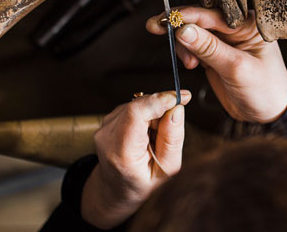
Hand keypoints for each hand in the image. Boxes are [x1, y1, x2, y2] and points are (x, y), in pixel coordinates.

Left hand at [80, 90, 190, 227]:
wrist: (115, 188)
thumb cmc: (141, 181)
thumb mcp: (166, 169)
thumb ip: (172, 140)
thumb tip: (177, 109)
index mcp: (121, 153)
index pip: (137, 113)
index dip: (160, 100)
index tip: (182, 98)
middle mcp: (107, 136)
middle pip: (140, 105)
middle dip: (161, 110)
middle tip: (168, 130)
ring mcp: (104, 126)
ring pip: (138, 104)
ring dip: (153, 114)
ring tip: (154, 137)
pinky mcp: (107, 119)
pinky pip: (133, 107)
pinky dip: (145, 115)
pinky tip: (145, 133)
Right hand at [146, 7, 286, 122]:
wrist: (269, 114)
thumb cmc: (265, 90)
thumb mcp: (236, 69)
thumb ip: (209, 49)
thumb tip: (184, 30)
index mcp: (248, 24)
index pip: (211, 13)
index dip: (185, 15)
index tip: (165, 19)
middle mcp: (236, 28)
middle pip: (199, 18)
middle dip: (179, 26)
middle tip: (158, 29)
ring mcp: (225, 41)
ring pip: (193, 32)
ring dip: (184, 44)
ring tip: (190, 63)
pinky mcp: (216, 54)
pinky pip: (194, 46)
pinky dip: (187, 53)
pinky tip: (191, 64)